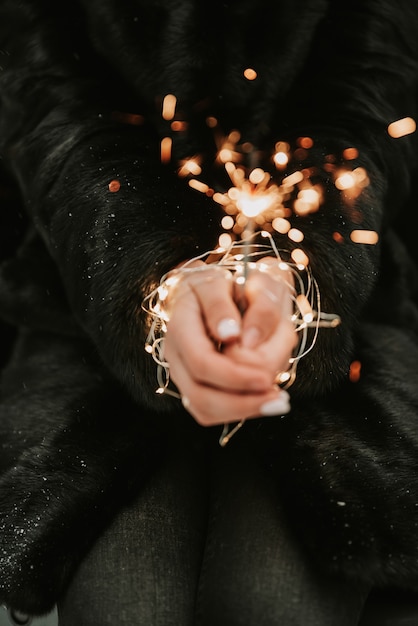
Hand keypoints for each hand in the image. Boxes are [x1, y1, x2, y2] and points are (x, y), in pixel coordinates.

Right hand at [163, 259, 296, 425]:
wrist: (227, 289)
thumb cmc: (239, 282)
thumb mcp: (252, 280)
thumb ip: (254, 306)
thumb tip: (240, 339)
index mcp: (183, 320)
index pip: (201, 361)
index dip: (234, 376)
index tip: (267, 377)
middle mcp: (176, 351)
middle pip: (199, 394)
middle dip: (242, 402)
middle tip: (279, 400)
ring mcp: (184, 371)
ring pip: (205, 409)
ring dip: (245, 409)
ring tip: (278, 400)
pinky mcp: (197, 384)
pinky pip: (215, 411)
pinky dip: (243, 409)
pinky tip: (267, 399)